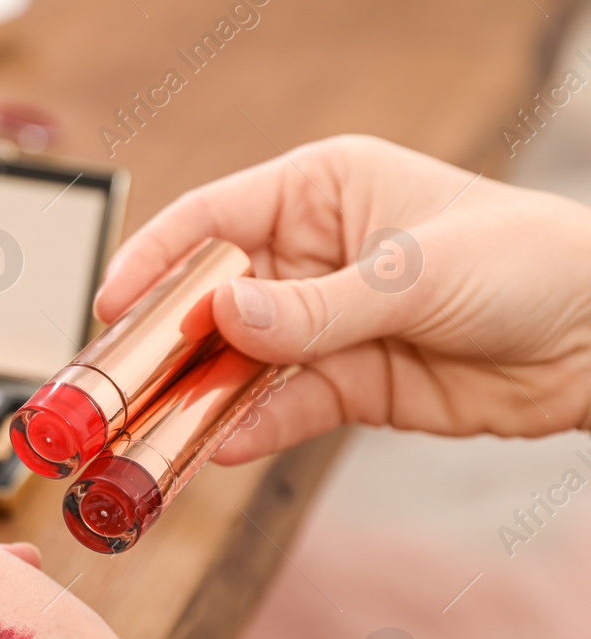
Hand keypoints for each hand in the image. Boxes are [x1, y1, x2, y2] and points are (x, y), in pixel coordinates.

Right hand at [97, 135, 590, 462]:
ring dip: (196, 395)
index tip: (109, 303)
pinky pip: (279, 407)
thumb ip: (313, 305)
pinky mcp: (345, 385)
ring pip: (236, 361)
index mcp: (320, 192)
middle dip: (164, 340)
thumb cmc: (528, 263)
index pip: (212, 219)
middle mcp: (309, 255)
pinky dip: (247, 428)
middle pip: (210, 297)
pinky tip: (217, 446)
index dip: (155, 259)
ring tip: (149, 428)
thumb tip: (221, 315)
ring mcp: (322, 324)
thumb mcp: (415, 273)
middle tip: (114, 382)